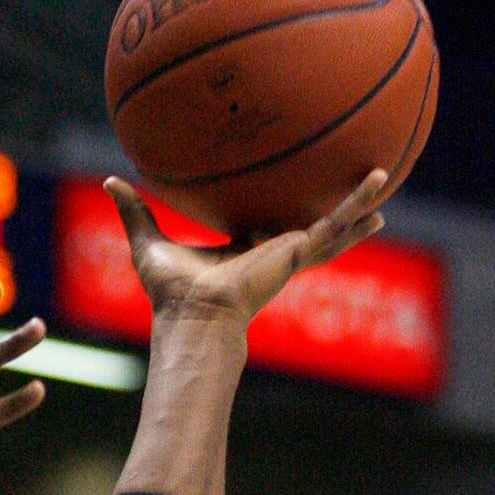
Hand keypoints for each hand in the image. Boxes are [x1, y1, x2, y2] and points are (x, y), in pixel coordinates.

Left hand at [106, 169, 387, 325]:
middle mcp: (268, 252)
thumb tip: (111, 180)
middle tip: (349, 186)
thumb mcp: (149, 241)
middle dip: (325, 209)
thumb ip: (135, 211)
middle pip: (303, 224)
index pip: (261, 227)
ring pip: (330, 224)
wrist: (192, 314)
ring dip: (357, 204)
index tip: (284, 193)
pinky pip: (334, 226)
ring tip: (384, 180)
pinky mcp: (297, 253)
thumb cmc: (170, 291)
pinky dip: (358, 207)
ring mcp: (287, 253)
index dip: (271, 215)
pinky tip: (382, 190)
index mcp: (242, 251)